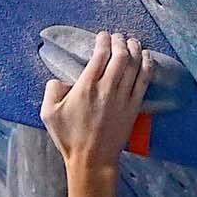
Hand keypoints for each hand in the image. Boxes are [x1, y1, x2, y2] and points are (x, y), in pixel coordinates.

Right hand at [40, 31, 148, 173]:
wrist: (92, 160)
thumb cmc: (69, 138)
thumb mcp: (48, 113)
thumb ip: (51, 90)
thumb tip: (60, 80)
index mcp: (86, 87)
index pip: (100, 55)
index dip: (103, 40)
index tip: (102, 36)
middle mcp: (106, 88)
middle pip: (120, 55)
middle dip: (120, 41)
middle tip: (118, 37)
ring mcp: (123, 97)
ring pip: (134, 65)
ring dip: (135, 49)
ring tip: (133, 42)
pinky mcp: (133, 107)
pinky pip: (144, 80)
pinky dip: (147, 66)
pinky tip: (147, 57)